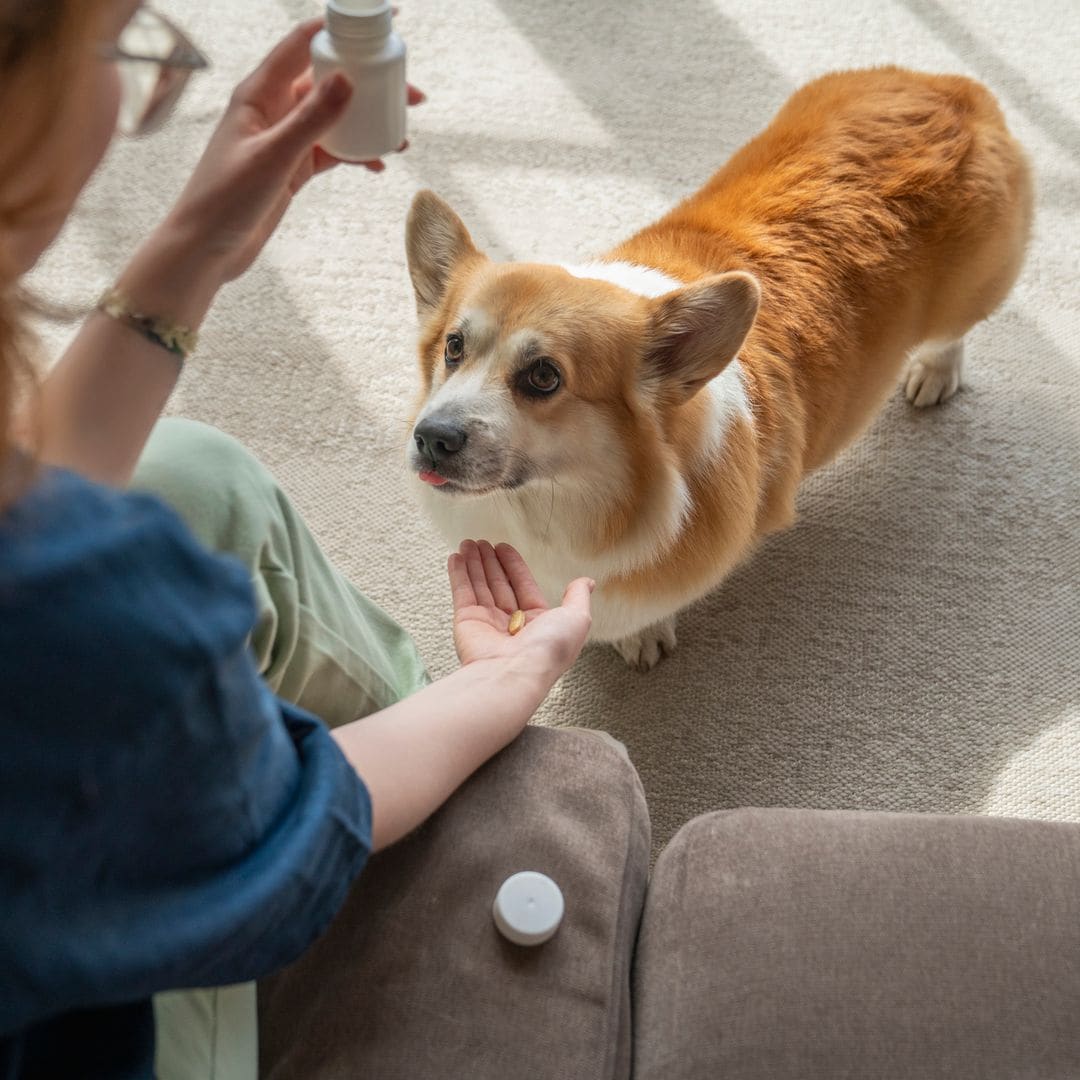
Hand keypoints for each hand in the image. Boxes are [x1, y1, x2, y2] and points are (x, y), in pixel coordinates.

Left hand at [160, 18, 423, 286]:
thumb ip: (310, 119)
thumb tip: (347, 78)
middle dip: (369, 81)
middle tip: (410, 92)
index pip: (305, 42)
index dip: (342, 27)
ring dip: (368, 122)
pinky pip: (333, 150)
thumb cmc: (225, 199)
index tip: (384, 23)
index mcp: (259, 92)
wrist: (206, 248)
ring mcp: (285, 138)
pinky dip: (356, 154)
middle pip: (328, 79)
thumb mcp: (272, 158)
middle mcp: (273, 108)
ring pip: (335, 117)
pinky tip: (378, 164)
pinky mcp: (293, 167)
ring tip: (402, 134)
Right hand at [448, 541, 593, 673]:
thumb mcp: (577, 619)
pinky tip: (456, 557)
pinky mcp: (467, 623)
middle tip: (482, 542)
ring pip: (480, 586)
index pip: (524, 586)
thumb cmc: (548, 650)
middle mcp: (511, 624)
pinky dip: (458, 574)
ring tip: (468, 543)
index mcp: (537, 623)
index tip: (503, 547)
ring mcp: (487, 623)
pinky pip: (462, 593)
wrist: (514, 674)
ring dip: (474, 563)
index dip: (514, 566)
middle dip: (491, 562)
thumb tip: (587, 582)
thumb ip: (578, 597)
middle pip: (499, 584)